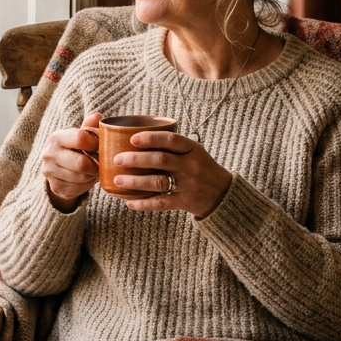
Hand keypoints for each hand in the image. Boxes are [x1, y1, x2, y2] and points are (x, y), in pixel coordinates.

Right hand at [41, 112, 102, 211]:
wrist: (58, 169)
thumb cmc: (74, 148)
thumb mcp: (80, 135)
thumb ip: (89, 126)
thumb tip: (97, 116)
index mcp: (56, 137)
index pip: (80, 138)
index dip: (97, 143)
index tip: (103, 146)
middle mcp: (49, 154)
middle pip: (81, 163)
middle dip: (96, 164)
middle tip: (101, 163)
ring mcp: (50, 172)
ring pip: (82, 177)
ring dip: (92, 175)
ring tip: (94, 170)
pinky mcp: (55, 187)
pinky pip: (78, 189)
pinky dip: (86, 185)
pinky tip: (86, 179)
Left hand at [114, 131, 232, 217]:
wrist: (223, 194)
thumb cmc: (201, 168)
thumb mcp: (194, 152)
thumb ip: (173, 146)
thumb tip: (136, 137)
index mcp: (193, 149)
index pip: (171, 140)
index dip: (151, 138)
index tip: (132, 139)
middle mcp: (191, 166)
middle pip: (160, 160)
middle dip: (136, 159)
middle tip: (117, 159)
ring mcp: (188, 185)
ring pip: (158, 182)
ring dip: (135, 182)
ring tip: (117, 180)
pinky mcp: (185, 202)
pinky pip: (161, 203)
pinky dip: (144, 204)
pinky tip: (129, 202)